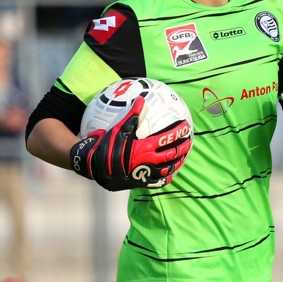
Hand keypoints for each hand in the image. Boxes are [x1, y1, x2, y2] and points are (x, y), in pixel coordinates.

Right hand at [70, 95, 191, 190]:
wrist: (93, 166)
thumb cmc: (106, 145)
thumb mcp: (119, 128)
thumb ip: (133, 115)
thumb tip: (141, 99)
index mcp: (145, 146)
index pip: (167, 138)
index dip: (178, 132)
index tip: (186, 127)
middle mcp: (148, 160)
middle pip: (172, 154)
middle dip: (182, 148)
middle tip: (189, 142)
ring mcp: (145, 173)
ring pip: (168, 169)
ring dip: (177, 163)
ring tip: (182, 158)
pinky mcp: (140, 182)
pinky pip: (157, 182)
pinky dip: (165, 178)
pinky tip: (169, 176)